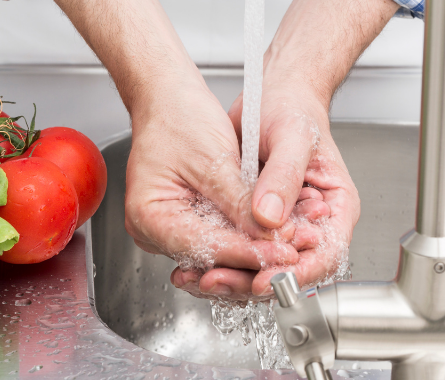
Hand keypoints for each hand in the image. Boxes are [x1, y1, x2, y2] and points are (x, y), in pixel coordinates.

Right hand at [124, 81, 300, 300]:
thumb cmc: (179, 117)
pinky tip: (275, 232)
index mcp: (148, 215)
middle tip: (296, 250)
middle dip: (255, 255)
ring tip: (293, 241)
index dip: (247, 252)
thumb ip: (239, 202)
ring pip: (216, 252)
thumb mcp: (214, 160)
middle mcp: (153, 229)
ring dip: (254, 248)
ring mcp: (169, 228)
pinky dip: (245, 235)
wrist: (169, 97)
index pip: (203, 247)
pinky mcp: (186, 222)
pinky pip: (217, 237)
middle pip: (209, 258)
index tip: (284, 252)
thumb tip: (268, 233)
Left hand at [171, 83, 360, 297]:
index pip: (324, 256)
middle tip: (217, 281)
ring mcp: (281, 227)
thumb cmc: (293, 108)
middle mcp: (310, 224)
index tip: (263, 279)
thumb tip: (270, 218)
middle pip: (288, 271)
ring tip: (198, 277)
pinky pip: (240, 251)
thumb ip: (284, 177)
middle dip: (251, 281)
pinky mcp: (253, 223)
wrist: (269, 96)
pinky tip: (194, 262)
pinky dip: (219, 259)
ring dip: (230, 275)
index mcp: (334, 209)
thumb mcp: (293, 137)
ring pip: (261, 267)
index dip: (294, 274)